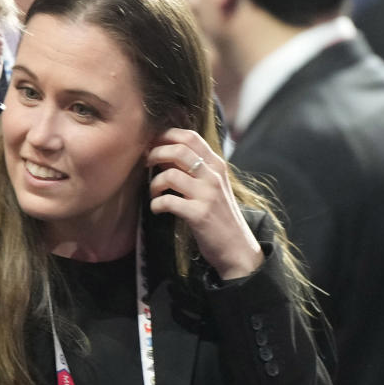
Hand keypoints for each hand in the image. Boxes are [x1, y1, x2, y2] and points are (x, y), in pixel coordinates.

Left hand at [147, 128, 262, 279]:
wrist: (237, 248)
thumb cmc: (220, 216)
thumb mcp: (212, 186)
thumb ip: (194, 168)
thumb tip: (164, 152)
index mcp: (217, 165)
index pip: (190, 136)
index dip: (166, 136)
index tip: (152, 144)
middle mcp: (214, 176)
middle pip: (178, 150)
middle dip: (155, 153)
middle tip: (147, 164)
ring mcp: (208, 195)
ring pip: (170, 175)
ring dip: (154, 183)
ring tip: (154, 193)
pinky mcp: (199, 214)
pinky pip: (167, 201)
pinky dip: (156, 204)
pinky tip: (157, 209)